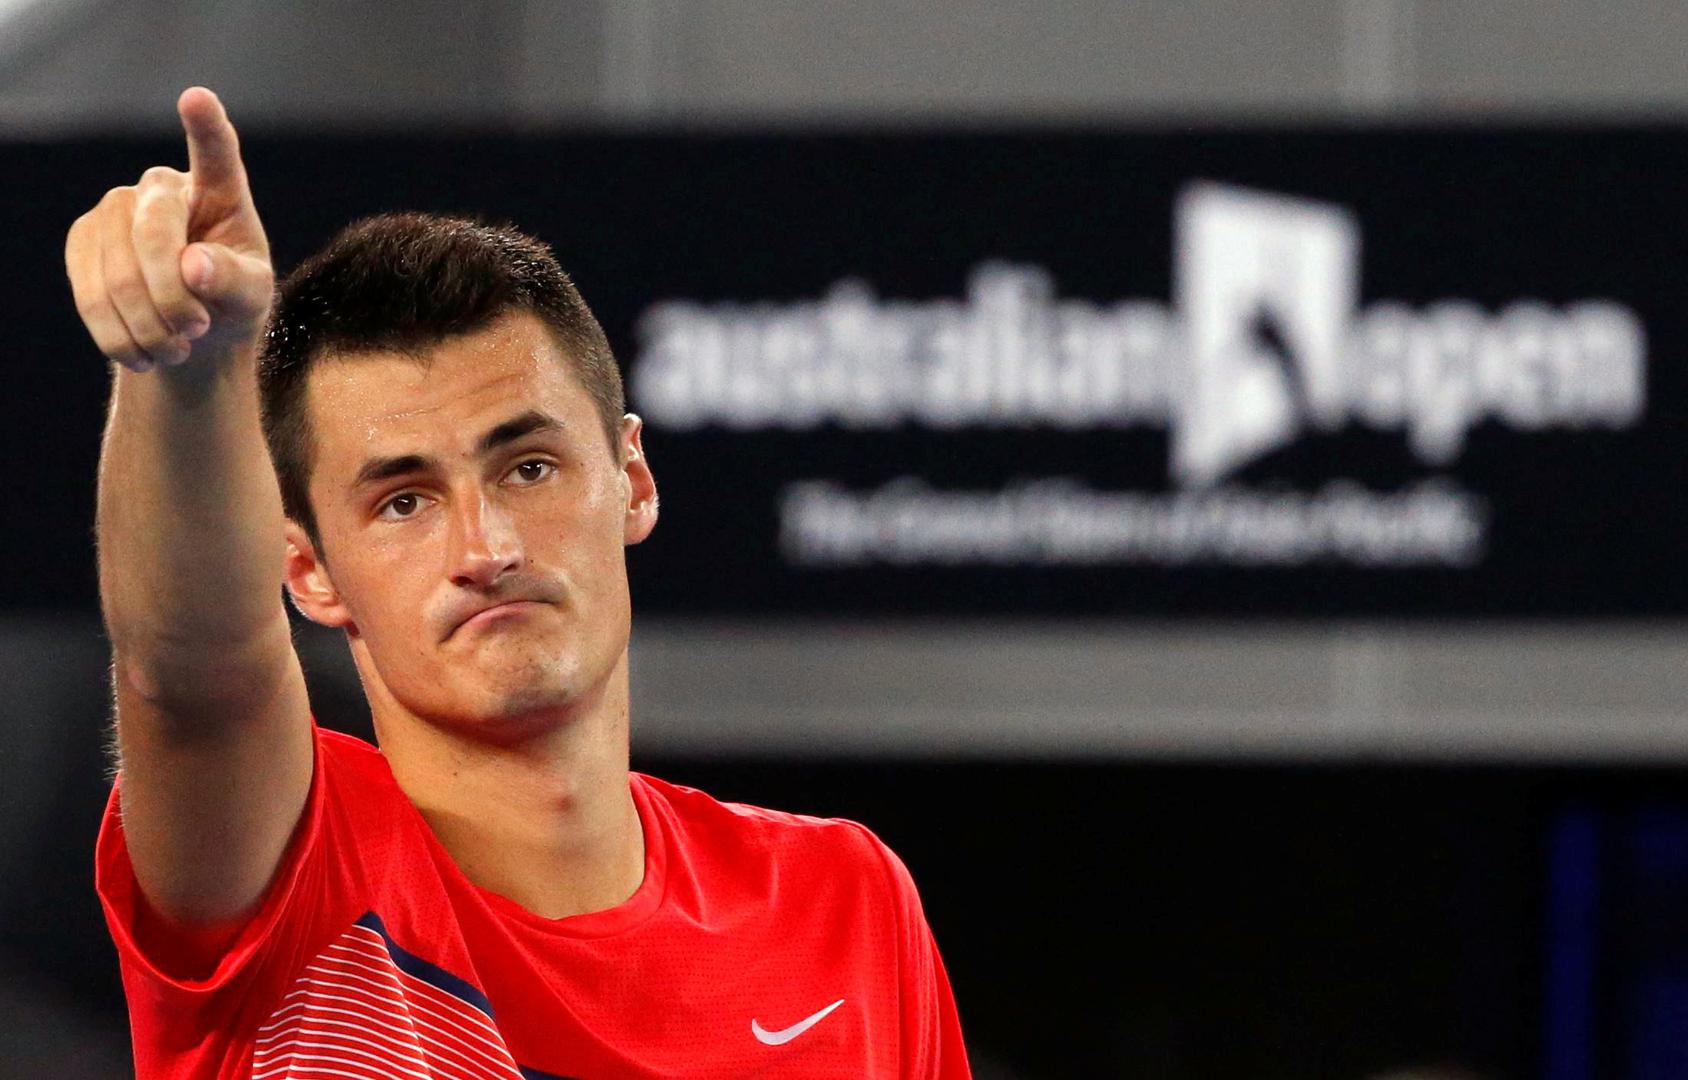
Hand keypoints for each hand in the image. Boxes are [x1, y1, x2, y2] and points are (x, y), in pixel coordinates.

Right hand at [65, 87, 273, 372]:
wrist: (190, 329)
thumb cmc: (231, 299)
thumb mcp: (252, 295)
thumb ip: (234, 280)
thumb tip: (194, 267)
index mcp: (219, 190)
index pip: (215, 154)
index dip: (206, 128)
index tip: (197, 98)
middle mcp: (161, 187)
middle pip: (153, 236)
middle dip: (174, 298)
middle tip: (198, 333)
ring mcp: (115, 209)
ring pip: (117, 275)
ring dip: (149, 327)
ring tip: (176, 350)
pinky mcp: (83, 240)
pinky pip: (90, 295)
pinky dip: (119, 336)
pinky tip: (144, 353)